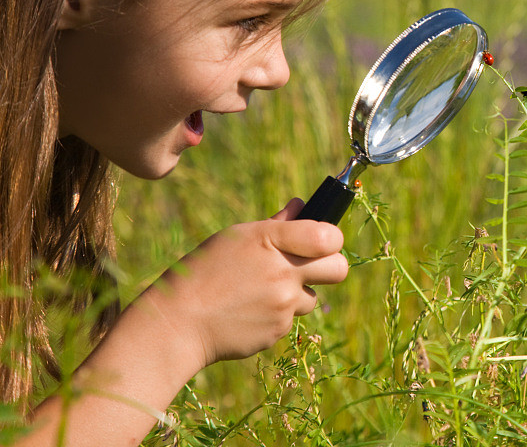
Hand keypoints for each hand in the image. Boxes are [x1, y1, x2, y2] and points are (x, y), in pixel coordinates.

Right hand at [139, 198, 346, 368]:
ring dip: (296, 294)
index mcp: (272, 240)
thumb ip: (278, 224)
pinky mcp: (278, 330)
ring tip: (261, 292)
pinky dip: (275, 315)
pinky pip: (289, 320)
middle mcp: (283, 272)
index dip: (332, 239)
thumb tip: (301, 206)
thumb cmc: (205, 271)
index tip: (322, 242)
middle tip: (312, 267)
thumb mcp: (237, 237)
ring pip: (312, 298)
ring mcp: (283, 304)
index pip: (329, 237)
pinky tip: (249, 311)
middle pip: (339, 269)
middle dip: (331, 266)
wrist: (179, 322)